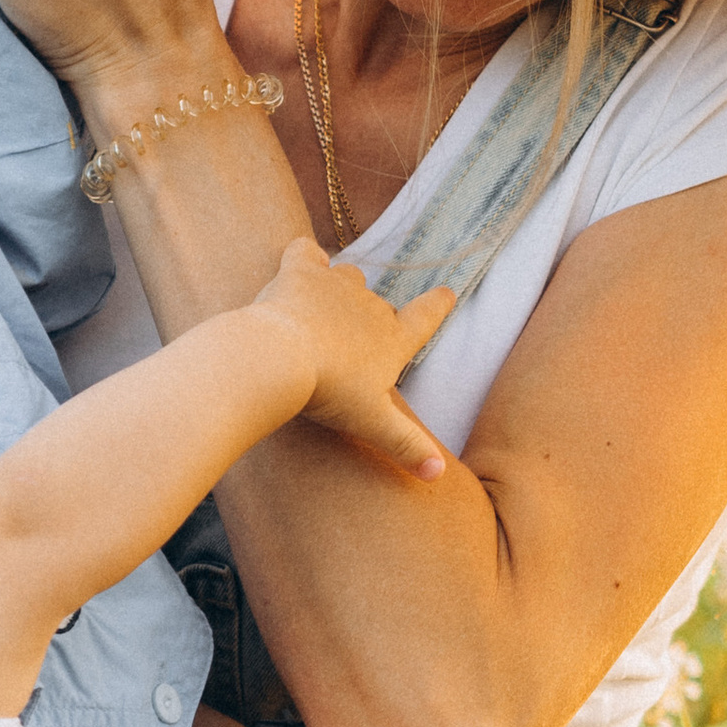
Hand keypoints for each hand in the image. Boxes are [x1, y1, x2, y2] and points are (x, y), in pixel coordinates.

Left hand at [251, 235, 454, 481]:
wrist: (279, 359)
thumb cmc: (330, 393)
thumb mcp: (372, 424)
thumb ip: (407, 446)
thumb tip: (438, 474)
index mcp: (392, 339)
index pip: (426, 317)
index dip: (438, 305)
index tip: (448, 293)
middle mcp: (370, 305)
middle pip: (378, 302)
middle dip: (369, 317)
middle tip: (348, 344)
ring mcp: (336, 284)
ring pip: (348, 274)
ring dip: (340, 287)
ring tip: (324, 309)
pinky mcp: (300, 272)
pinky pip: (306, 252)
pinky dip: (304, 257)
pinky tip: (300, 264)